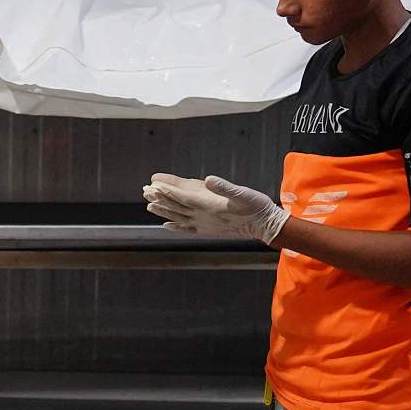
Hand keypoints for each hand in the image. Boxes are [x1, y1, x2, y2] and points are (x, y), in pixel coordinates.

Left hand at [144, 173, 291, 245]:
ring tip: (149, 206)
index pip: (182, 195)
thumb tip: (209, 179)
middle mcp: (203, 216)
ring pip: (178, 216)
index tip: (154, 183)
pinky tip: (166, 225)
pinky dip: (175, 226)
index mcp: (209, 205)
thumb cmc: (255, 206)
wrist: (265, 226)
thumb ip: (224, 187)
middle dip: (160, 197)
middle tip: (145, 191)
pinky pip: (187, 228)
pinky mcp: (208, 229)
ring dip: (163, 210)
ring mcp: (204, 224)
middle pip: (176, 206)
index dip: (167, 189)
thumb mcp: (242, 193)